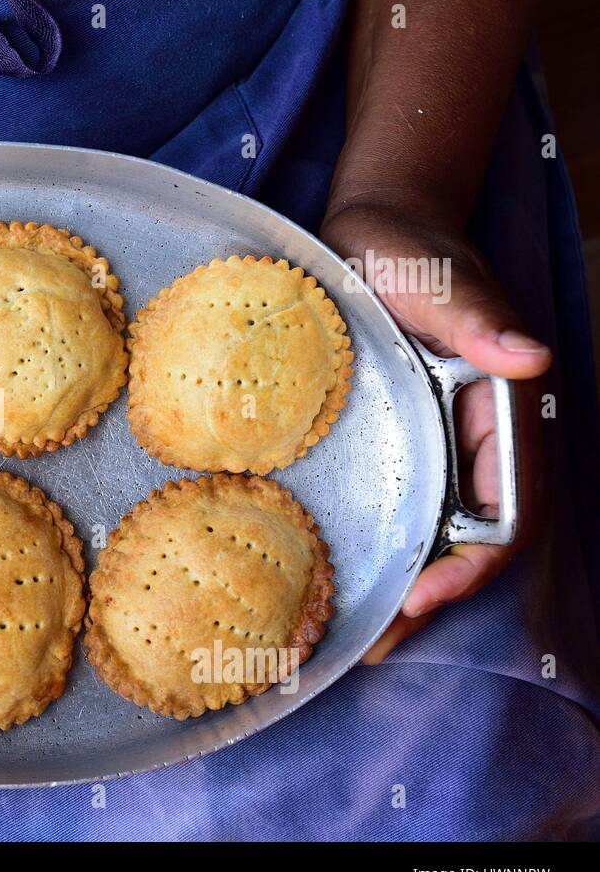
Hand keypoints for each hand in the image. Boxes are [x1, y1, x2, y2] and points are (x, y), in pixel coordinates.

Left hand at [320, 203, 550, 663]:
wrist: (372, 228)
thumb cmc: (405, 244)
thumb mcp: (433, 276)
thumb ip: (476, 316)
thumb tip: (530, 359)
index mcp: (502, 407)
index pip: (507, 506)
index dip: (473, 560)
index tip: (424, 594)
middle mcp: (478, 437)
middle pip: (472, 538)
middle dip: (432, 595)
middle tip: (373, 643)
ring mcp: (440, 443)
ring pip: (436, 532)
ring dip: (404, 585)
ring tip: (354, 637)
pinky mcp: (403, 441)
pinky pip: (402, 506)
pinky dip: (382, 548)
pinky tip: (340, 579)